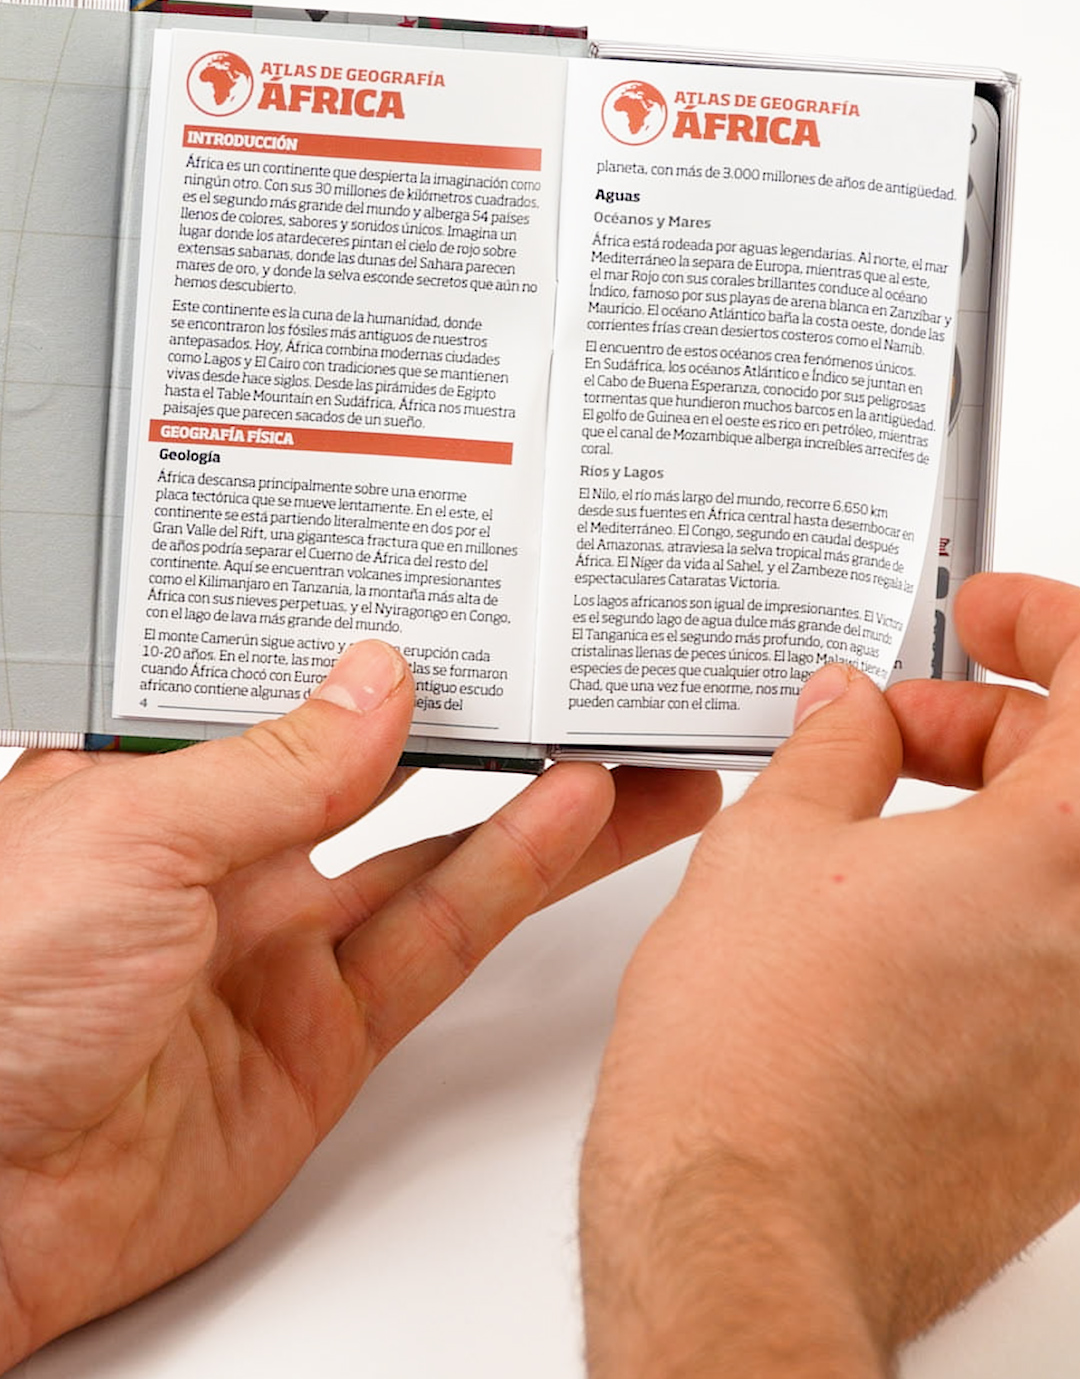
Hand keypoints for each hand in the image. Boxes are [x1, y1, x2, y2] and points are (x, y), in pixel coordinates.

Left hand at [0, 642, 718, 1366]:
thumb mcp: (131, 833)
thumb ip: (272, 764)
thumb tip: (379, 684)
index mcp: (151, 783)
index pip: (292, 691)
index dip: (384, 648)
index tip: (470, 603)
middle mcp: (219, 860)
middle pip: (382, 771)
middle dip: (482, 723)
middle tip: (577, 675)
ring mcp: (275, 953)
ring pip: (434, 857)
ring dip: (535, 801)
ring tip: (628, 745)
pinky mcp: (319, 1044)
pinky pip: (433, 944)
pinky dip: (510, 879)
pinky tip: (574, 820)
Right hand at [580, 573, 1079, 1377]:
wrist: (744, 1240)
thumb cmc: (754, 1064)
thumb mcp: (770, 846)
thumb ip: (831, 750)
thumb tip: (850, 715)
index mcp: (1062, 854)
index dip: (1044, 623)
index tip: (984, 620)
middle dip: (996, 727)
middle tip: (896, 730)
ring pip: (1068, 881)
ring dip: (991, 824)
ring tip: (871, 830)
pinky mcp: (1066, 1118)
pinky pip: (1054, 975)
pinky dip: (995, 919)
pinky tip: (892, 930)